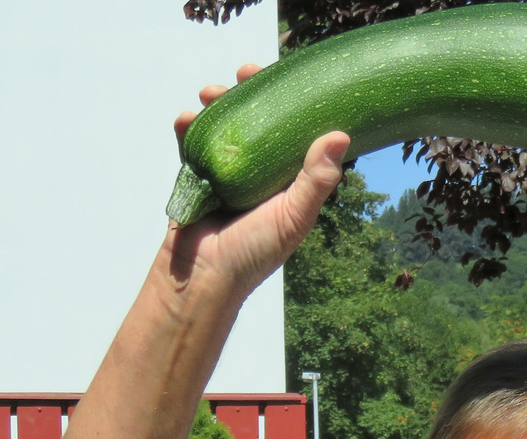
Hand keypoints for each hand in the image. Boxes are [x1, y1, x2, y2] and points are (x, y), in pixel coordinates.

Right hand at [162, 64, 350, 299]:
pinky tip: (186, 118)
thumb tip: (340, 135)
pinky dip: (187, 128)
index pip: (295, 131)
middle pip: (256, 120)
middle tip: (243, 72)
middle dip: (248, 92)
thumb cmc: (255, 252)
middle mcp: (260, 173)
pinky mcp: (196, 177)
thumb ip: (316, 180)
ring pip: (223, 126)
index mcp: (289, 180)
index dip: (292, 102)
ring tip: (210, 94)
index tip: (286, 74)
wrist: (204, 278)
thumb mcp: (293, 216)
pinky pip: (191, 144)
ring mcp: (226, 172)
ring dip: (216, 104)